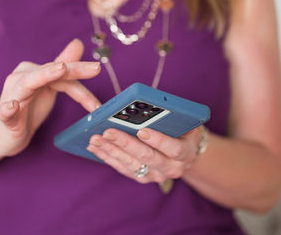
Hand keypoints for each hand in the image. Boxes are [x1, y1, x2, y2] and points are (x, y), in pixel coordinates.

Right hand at [0, 39, 101, 157]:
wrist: (2, 135)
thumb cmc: (27, 108)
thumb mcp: (49, 87)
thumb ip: (63, 66)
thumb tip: (78, 42)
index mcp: (34, 71)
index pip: (62, 72)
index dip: (83, 82)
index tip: (99, 98)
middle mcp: (21, 78)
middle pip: (50, 72)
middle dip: (73, 69)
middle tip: (95, 68)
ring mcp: (11, 95)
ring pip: (27, 83)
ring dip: (43, 76)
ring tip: (59, 70)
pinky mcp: (3, 117)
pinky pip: (4, 111)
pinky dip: (8, 108)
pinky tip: (12, 106)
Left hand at [86, 126, 200, 183]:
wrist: (185, 151)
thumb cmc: (183, 130)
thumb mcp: (184, 121)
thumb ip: (170, 115)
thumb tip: (147, 103)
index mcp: (185, 153)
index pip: (173, 148)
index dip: (158, 140)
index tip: (142, 130)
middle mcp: (172, 168)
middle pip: (147, 157)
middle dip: (126, 143)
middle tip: (108, 132)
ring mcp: (156, 175)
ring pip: (131, 164)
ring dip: (111, 151)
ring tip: (95, 139)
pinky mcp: (142, 177)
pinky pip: (123, 168)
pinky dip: (108, 157)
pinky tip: (95, 148)